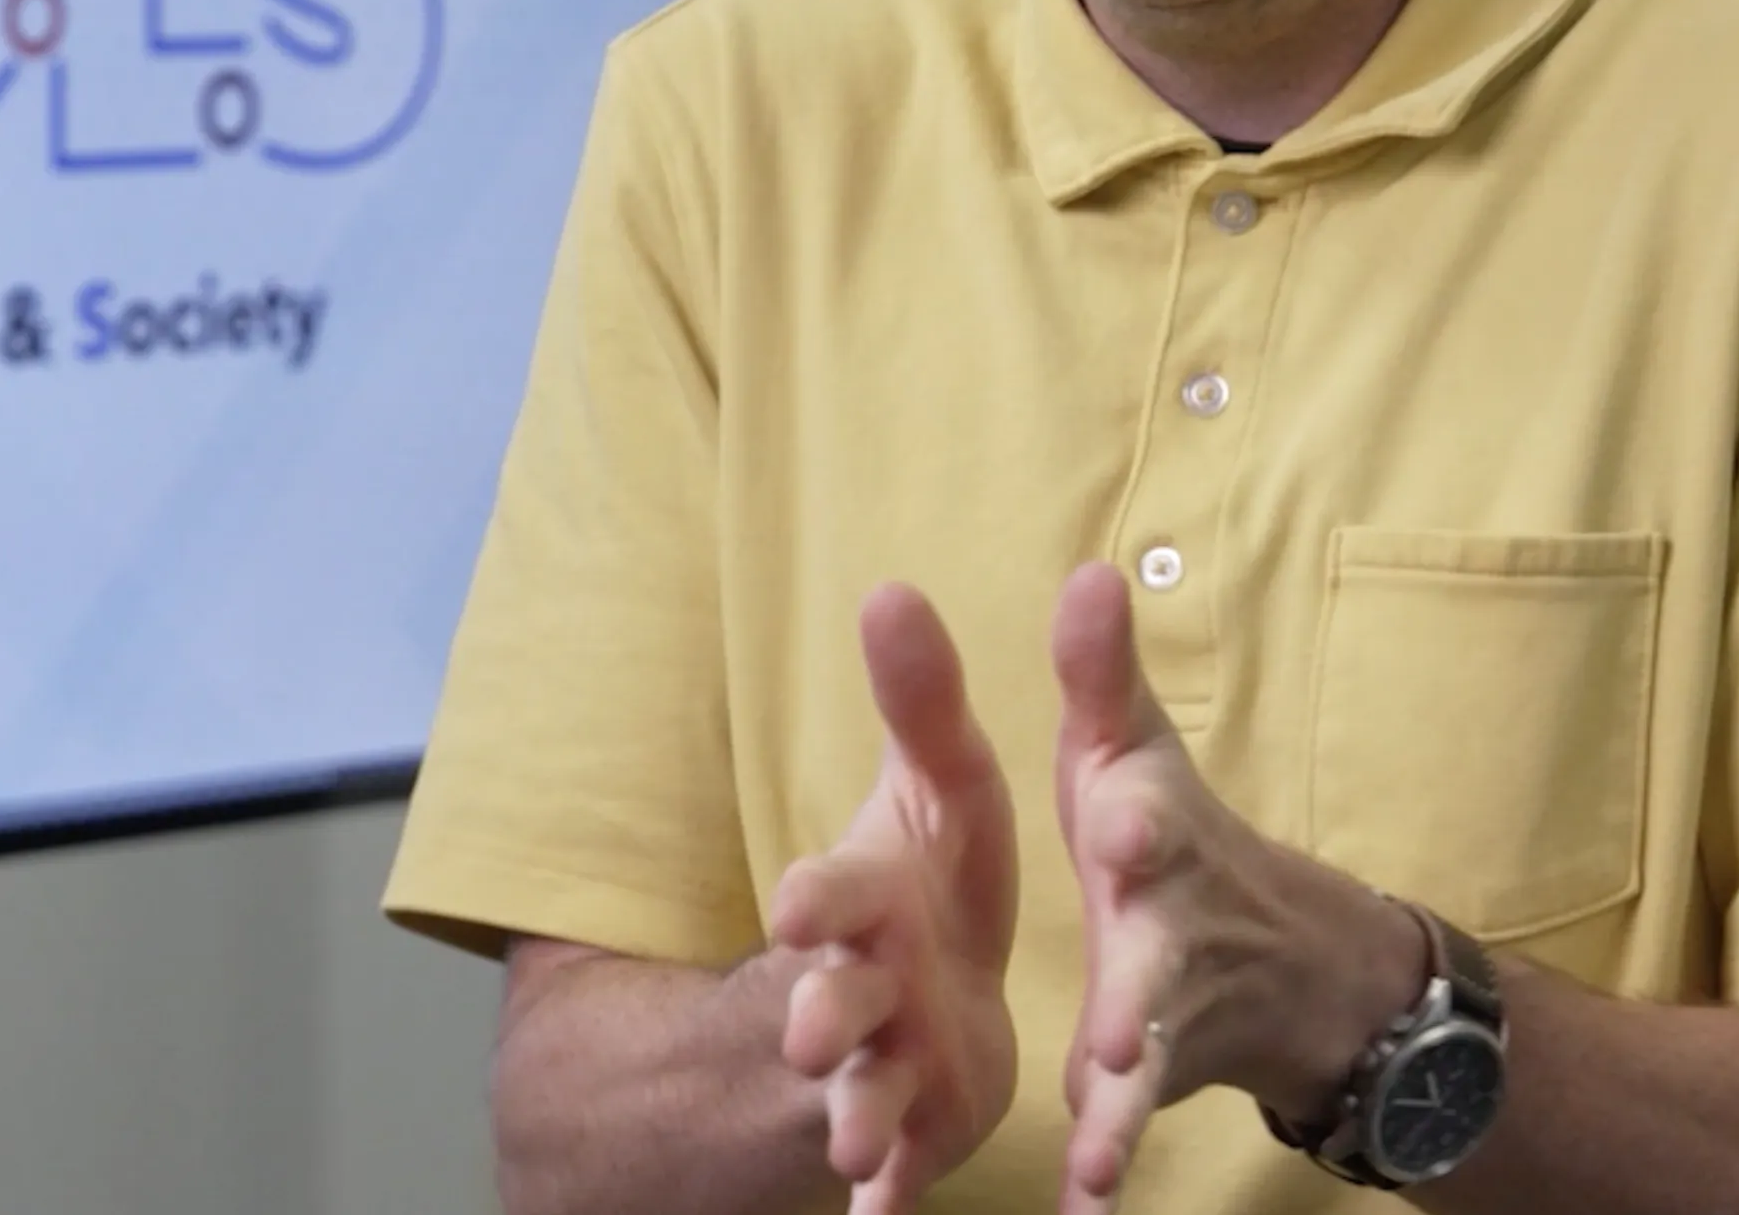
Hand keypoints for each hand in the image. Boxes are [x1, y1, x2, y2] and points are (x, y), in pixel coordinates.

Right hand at [768, 584, 1022, 1214]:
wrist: (928, 990)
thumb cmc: (930, 876)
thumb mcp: (940, 784)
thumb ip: (922, 700)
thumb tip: (890, 585)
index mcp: (864, 900)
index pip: (826, 894)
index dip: (813, 900)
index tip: (798, 908)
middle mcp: (856, 986)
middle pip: (826, 1000)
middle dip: (817, 1013)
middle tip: (806, 1029)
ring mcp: (877, 1066)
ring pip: (854, 1094)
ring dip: (849, 1115)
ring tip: (850, 1142)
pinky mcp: (913, 1131)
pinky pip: (896, 1175)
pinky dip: (888, 1199)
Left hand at [1048, 563, 1420, 1208]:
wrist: (1287, 962)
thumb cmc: (1169, 835)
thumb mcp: (1131, 750)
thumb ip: (1099, 671)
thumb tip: (1091, 566)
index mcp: (1154, 836)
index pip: (1153, 819)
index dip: (1139, 819)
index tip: (1121, 824)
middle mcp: (1171, 926)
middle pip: (1158, 956)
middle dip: (1136, 987)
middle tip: (1116, 1027)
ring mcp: (1170, 1010)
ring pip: (1144, 1058)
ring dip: (1119, 1104)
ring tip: (1096, 1147)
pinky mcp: (1151, 1076)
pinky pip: (1124, 1126)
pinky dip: (1104, 1170)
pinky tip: (1083, 1211)